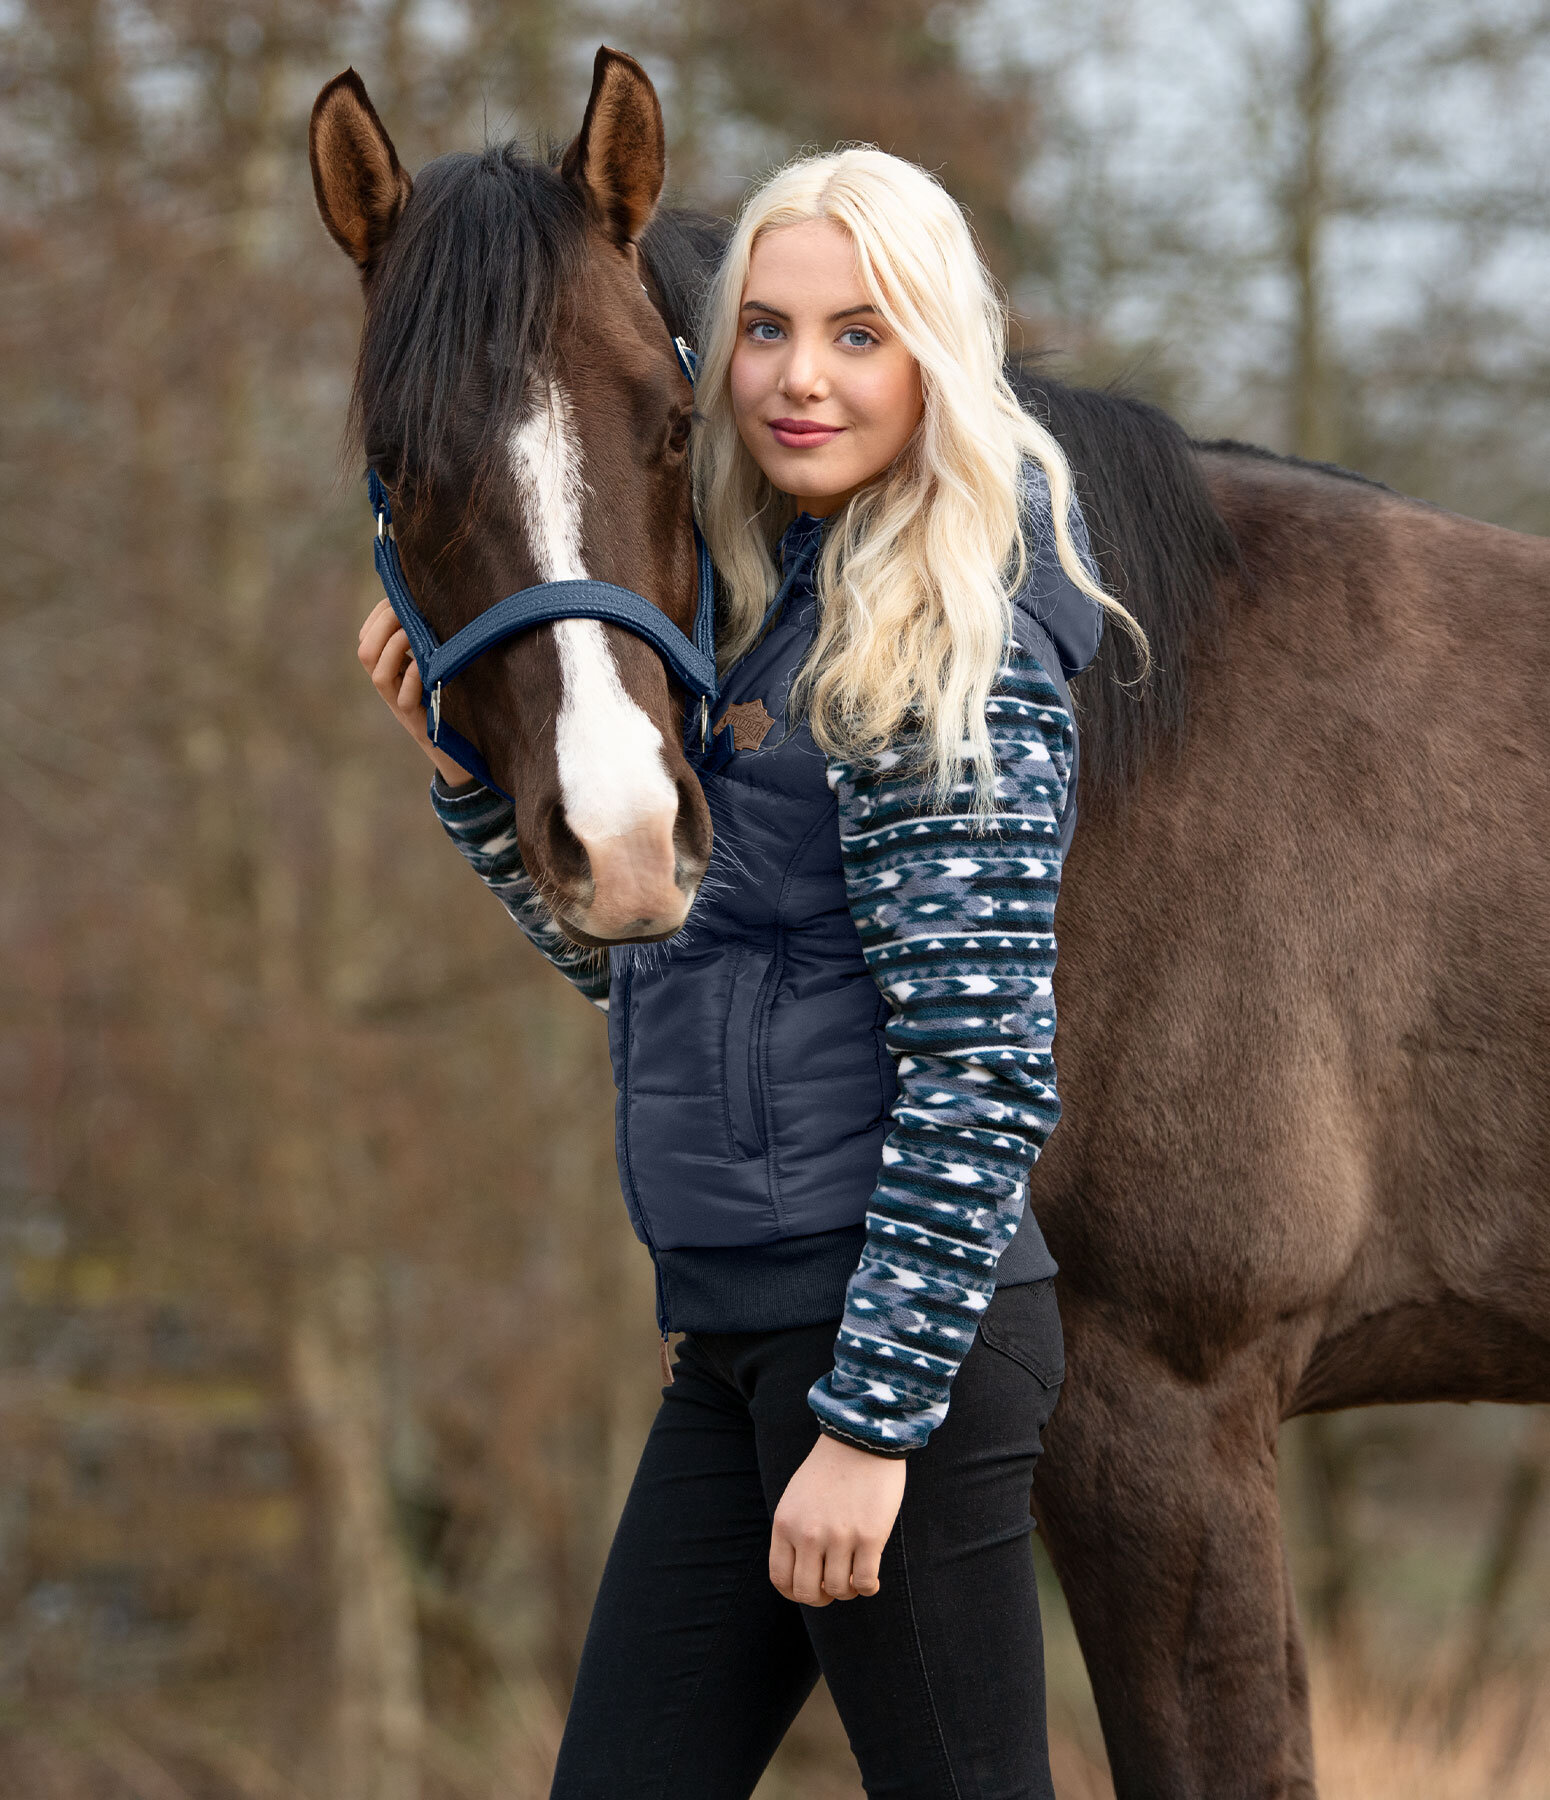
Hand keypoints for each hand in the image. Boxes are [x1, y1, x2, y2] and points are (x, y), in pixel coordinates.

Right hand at [357, 597, 473, 789]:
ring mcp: (399, 705)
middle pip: (365, 652)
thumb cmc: (451, 703)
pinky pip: (405, 699)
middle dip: (384, 625)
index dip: (380, 614)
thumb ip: (427, 644)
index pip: (367, 637)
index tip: (400, 600)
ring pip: (378, 674)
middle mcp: (389, 687)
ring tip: (416, 634)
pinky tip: (426, 664)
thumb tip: (429, 604)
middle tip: (408, 613)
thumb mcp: (435, 667)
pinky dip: (414, 677)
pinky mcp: (417, 722)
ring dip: (396, 647)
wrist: (458, 751)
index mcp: (388, 670)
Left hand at [769, 1434, 905, 1605]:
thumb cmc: (830, 1469)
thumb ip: (793, 1531)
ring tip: (854, 1576)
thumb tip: (802, 1572)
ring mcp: (838, 1537)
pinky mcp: (869, 1537)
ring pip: (838, 1590)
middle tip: (833, 1587)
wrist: (861, 1439)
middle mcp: (807, 1534)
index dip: (795, 1593)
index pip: (780, 1579)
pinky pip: (864, 1583)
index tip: (811, 1589)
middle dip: (821, 1598)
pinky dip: (867, 1588)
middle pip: (807, 1592)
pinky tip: (871, 1579)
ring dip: (847, 1591)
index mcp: (785, 1524)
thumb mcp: (796, 1498)